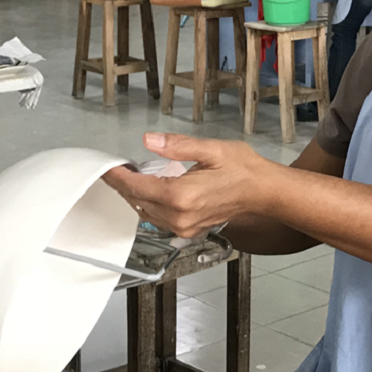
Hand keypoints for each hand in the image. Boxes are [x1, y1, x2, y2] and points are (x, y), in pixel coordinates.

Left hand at [102, 133, 278, 237]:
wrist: (264, 192)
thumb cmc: (244, 171)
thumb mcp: (211, 149)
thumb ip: (177, 145)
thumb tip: (150, 140)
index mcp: (182, 196)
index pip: (136, 187)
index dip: (118, 176)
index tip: (108, 167)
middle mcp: (180, 216)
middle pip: (137, 201)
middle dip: (125, 184)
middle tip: (118, 167)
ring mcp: (184, 227)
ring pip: (145, 212)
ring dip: (136, 195)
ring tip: (133, 176)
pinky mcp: (188, 230)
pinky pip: (158, 219)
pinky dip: (150, 204)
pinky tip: (153, 189)